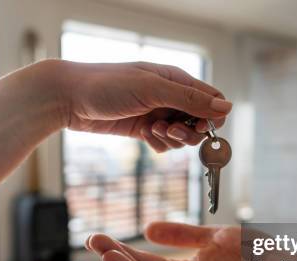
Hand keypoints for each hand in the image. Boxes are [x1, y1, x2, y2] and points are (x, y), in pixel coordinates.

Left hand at [56, 60, 231, 151]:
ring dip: (171, 139)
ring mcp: (157, 114)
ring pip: (182, 137)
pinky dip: (159, 144)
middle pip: (199, 123)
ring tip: (151, 131)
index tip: (199, 127)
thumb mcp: (153, 90)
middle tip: (168, 130)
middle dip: (189, 132)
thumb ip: (190, 99)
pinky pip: (164, 144)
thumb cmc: (108, 85)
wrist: (69, 98)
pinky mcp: (144, 129)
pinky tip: (144, 137)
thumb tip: (226, 108)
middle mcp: (170, 97)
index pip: (212, 100)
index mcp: (177, 80)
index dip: (212, 117)